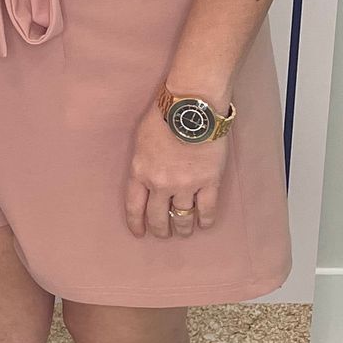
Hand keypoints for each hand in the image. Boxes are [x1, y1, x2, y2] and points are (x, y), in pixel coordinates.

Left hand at [124, 102, 226, 241]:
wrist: (192, 107)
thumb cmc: (164, 115)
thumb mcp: (140, 138)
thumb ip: (142, 161)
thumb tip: (145, 174)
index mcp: (140, 172)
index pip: (134, 207)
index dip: (136, 223)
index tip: (140, 233)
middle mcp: (160, 184)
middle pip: (158, 216)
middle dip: (161, 229)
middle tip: (164, 234)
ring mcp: (185, 185)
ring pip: (182, 216)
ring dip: (183, 227)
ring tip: (184, 232)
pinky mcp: (209, 182)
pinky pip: (206, 209)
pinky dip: (205, 220)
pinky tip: (204, 224)